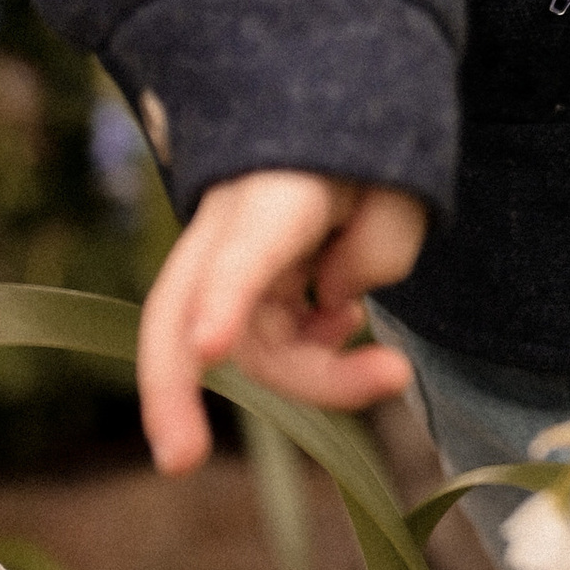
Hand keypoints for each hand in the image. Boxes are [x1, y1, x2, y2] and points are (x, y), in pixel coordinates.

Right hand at [136, 167, 427, 474]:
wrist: (328, 108)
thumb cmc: (364, 151)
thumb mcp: (398, 187)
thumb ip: (377, 248)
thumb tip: (332, 302)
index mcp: (273, 193)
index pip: (243, 253)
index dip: (224, 301)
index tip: (210, 349)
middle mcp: (230, 228)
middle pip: (179, 315)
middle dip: (171, 392)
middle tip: (180, 461)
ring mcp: (226, 260)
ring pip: (242, 351)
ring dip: (312, 379)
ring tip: (387, 369)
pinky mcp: (240, 287)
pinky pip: (262, 346)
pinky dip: (308, 357)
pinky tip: (342, 321)